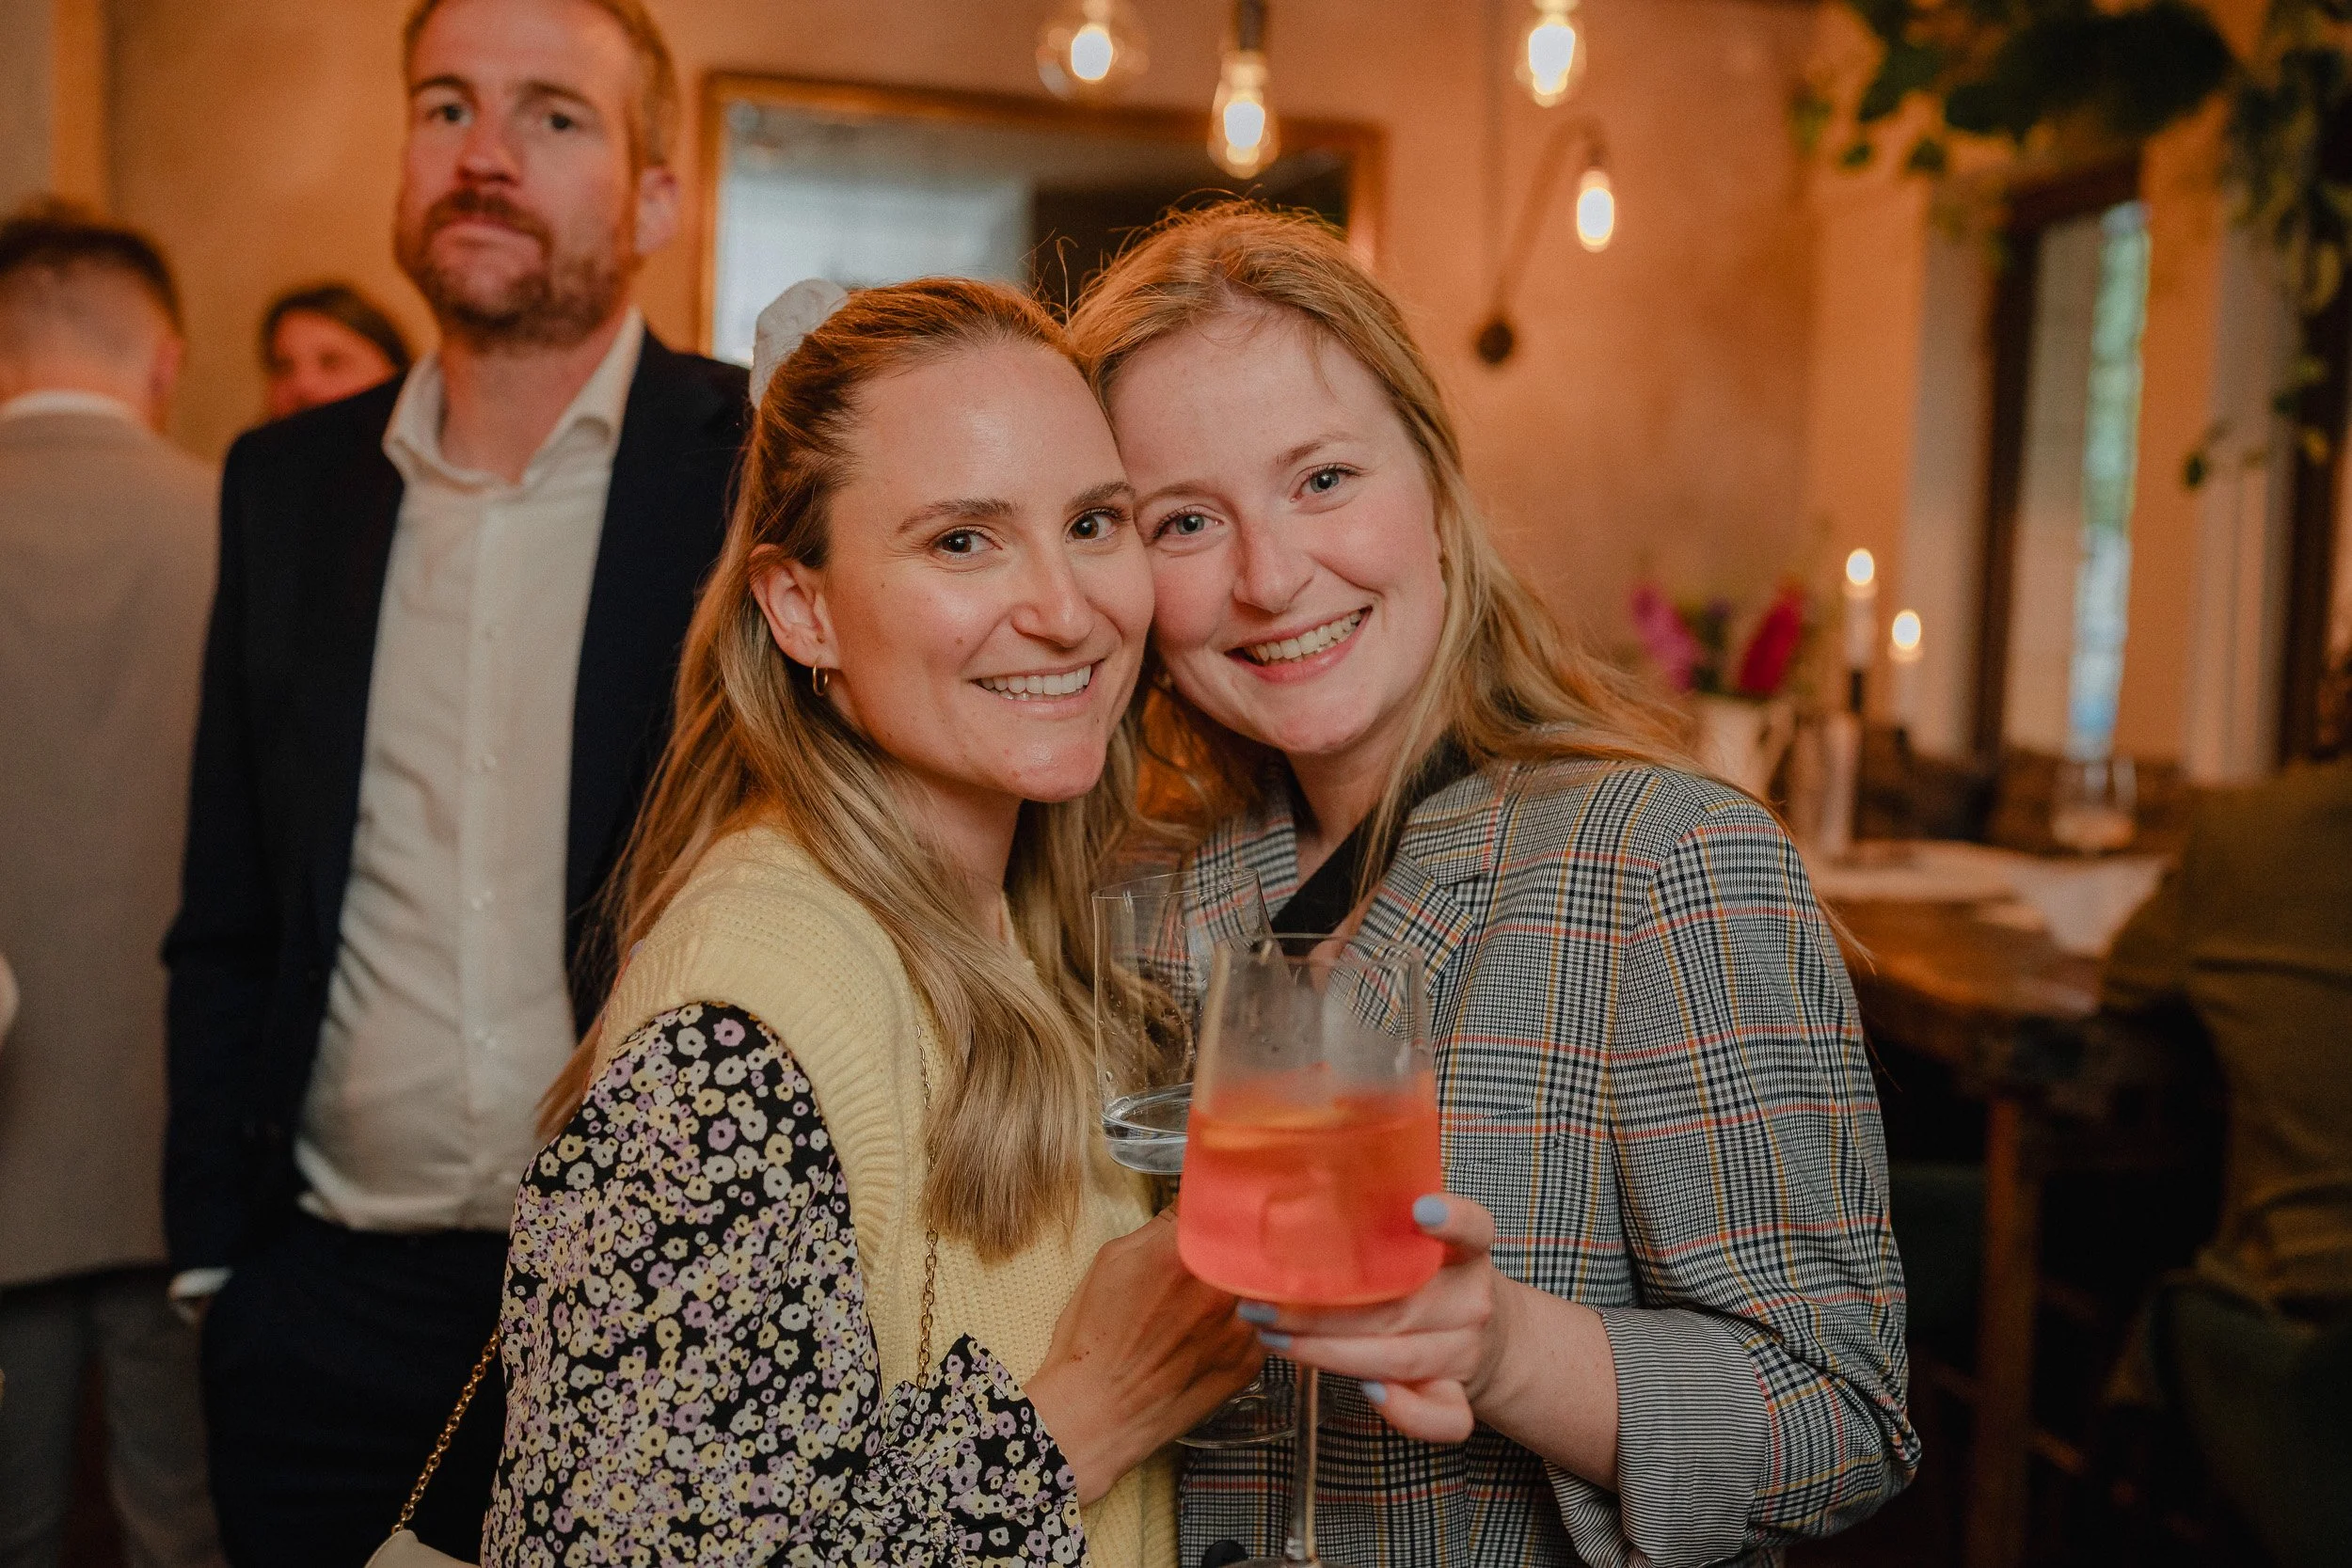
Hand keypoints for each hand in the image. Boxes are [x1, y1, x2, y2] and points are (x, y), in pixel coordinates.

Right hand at [1025, 1208, 1265, 1502]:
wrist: (1098, 1414)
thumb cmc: (1094, 1340)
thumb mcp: (1111, 1262)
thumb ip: (1160, 1228)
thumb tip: (1190, 1207)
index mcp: (1182, 1252)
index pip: (1223, 1200)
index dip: (1224, 1195)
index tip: (1224, 1195)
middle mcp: (1219, 1286)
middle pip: (1254, 1238)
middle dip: (1247, 1230)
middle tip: (1237, 1229)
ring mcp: (1241, 1326)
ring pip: (1269, 1279)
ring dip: (1259, 1270)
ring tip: (1240, 1270)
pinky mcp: (1251, 1361)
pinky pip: (1269, 1320)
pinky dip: (1258, 1311)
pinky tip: (1233, 1314)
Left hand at [1236, 1193, 1507, 1443]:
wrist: (1485, 1339)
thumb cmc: (1428, 1281)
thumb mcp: (1419, 1243)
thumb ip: (1379, 1223)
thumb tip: (1294, 1197)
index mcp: (1466, 1254)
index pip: (1473, 1230)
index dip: (1452, 1220)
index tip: (1422, 1211)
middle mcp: (1470, 1302)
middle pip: (1402, 1306)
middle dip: (1323, 1308)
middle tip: (1263, 1303)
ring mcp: (1466, 1353)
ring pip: (1401, 1358)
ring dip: (1329, 1352)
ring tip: (1275, 1337)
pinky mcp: (1459, 1397)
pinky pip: (1439, 1417)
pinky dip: (1404, 1411)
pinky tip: (1368, 1393)